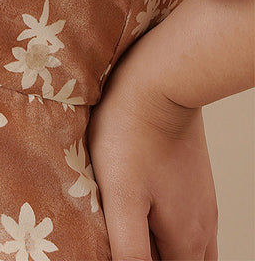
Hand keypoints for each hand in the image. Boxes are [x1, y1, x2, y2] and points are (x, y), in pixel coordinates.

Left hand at [86, 46, 218, 260]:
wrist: (158, 80)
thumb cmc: (132, 133)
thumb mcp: (120, 197)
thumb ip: (127, 249)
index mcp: (186, 240)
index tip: (120, 248)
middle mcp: (202, 226)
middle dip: (154, 259)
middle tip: (120, 241)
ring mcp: (200, 201)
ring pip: (187, 246)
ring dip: (162, 249)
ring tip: (129, 232)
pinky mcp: (193, 179)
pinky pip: (186, 219)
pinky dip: (166, 228)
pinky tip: (143, 209)